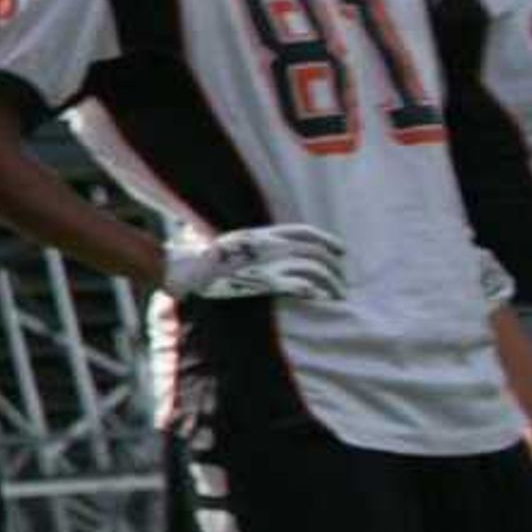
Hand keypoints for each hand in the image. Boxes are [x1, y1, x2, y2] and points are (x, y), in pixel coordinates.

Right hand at [160, 223, 347, 302]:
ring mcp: (270, 263)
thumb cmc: (204, 260)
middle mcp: (272, 245)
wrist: (188, 269)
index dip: (328, 240)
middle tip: (343, 281)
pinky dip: (316, 291)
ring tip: (339, 294)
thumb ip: (253, 245)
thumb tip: (265, 251)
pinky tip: (323, 298)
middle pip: (316, 251)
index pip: (305, 233)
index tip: (342, 251)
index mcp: (264, 234)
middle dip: (335, 266)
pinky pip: (301, 286)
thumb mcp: (232, 243)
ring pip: (315, 268)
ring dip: (332, 282)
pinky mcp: (266, 282)